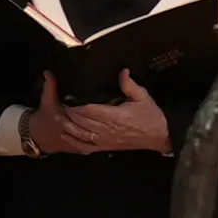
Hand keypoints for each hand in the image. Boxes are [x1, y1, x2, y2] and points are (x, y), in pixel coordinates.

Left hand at [34, 84, 175, 156]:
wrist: (159, 135)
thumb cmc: (150, 115)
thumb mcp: (142, 96)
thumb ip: (129, 84)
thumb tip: (122, 71)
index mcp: (114, 116)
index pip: (88, 110)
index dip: (75, 104)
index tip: (66, 96)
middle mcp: (106, 130)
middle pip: (80, 121)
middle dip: (68, 113)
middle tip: (58, 103)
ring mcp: (105, 140)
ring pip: (80, 134)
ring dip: (68, 126)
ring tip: (58, 116)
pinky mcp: (105, 147)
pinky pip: (85, 146)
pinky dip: (74, 141)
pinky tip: (67, 134)